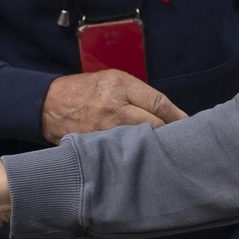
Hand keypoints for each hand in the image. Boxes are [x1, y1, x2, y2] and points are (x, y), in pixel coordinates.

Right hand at [40, 70, 186, 143]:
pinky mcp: (97, 145)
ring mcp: (105, 129)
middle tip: (183, 142)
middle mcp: (115, 106)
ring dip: (155, 147)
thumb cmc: (85, 90)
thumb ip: (138, 93)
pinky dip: (136, 156)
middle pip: (155, 125)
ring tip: (167, 153)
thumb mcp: (112, 79)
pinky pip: (124, 153)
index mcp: (120, 85)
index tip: (189, 125)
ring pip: (142, 142)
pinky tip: (144, 160)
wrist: (49, 105)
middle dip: (170, 134)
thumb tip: (167, 112)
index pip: (159, 103)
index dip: (178, 116)